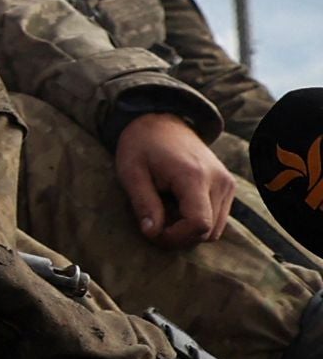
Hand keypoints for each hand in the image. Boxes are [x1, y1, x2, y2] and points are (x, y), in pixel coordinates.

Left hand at [116, 109, 233, 246]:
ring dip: (188, 230)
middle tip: (153, 223)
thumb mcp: (131, 172)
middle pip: (208, 232)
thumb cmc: (141, 145)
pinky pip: (217, 218)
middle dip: (179, 236)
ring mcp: (227, 184)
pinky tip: (176, 207)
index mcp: (195, 176)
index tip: (151, 230)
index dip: (175, 237)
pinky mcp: (228, 186)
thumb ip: (143, 203)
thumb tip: (153, 233)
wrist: (161, 121)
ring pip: (215, 229)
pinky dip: (197, 221)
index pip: (199, 225)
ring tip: (164, 212)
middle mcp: (219, 181)